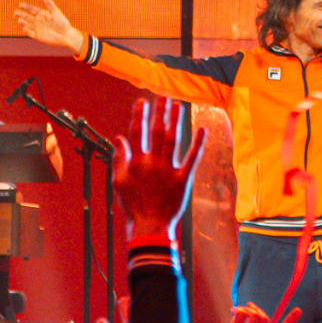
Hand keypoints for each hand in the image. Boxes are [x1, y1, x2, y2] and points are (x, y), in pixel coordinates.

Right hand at [13, 0, 85, 54]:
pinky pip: (32, 34)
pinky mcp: (39, 36)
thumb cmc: (63, 23)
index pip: (32, 10)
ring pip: (28, 25)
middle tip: (15, 13)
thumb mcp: (56, 12)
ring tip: (19, 21)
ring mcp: (38, 29)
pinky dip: (28, 32)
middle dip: (22, 15)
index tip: (20, 5)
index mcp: (42, 14)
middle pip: (28, 17)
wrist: (67, 35)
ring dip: (24, 23)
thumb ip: (50, 4)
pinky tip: (24, 28)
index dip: (26, 7)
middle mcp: (39, 21)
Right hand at [113, 97, 205, 242]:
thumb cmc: (132, 206)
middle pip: (157, 132)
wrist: (149, 226)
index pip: (137, 133)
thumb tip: (118, 137)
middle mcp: (153, 162)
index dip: (139, 116)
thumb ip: (119, 158)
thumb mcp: (119, 182)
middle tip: (163, 96)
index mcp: (137, 162)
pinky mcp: (183, 179)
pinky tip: (203, 129)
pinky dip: (198, 144)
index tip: (142, 101)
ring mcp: (169, 170)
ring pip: (173, 140)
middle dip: (160, 113)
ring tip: (177, 104)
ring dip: (175, 121)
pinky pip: (192, 158)